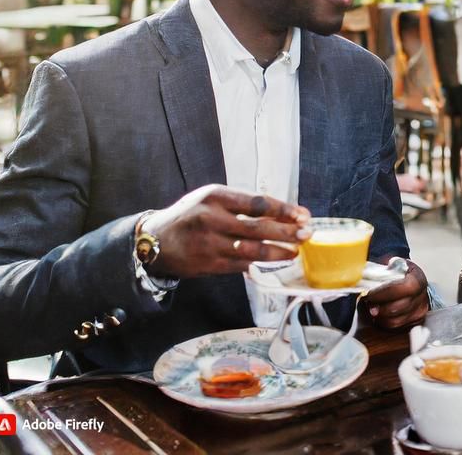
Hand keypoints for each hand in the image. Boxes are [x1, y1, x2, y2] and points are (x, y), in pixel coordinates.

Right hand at [142, 185, 310, 277]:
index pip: (257, 203)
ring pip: (252, 250)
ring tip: (295, 251)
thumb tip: (280, 212)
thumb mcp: (211, 198)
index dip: (283, 210)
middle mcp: (213, 219)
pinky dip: (259, 263)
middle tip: (307, 234)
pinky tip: (273, 262)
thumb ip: (240, 203)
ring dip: (278, 252)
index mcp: (216, 196)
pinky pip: (240, 265)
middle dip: (287, 232)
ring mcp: (210, 244)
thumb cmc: (191, 214)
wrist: (154, 240)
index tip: (303, 214)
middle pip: (258, 228)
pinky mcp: (208, 265)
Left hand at [364, 260, 429, 329]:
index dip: (382, 293)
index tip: (368, 294)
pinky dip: (385, 321)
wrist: (418, 284)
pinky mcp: (416, 322)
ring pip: (394, 320)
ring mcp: (420, 311)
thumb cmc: (405, 274)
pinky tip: (380, 314)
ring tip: (372, 308)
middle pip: (395, 308)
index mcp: (417, 280)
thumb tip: (368, 273)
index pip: (399, 289)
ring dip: (380, 316)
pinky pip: (396, 326)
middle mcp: (421, 297)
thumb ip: (385, 268)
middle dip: (378, 306)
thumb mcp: (397, 264)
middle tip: (367, 302)